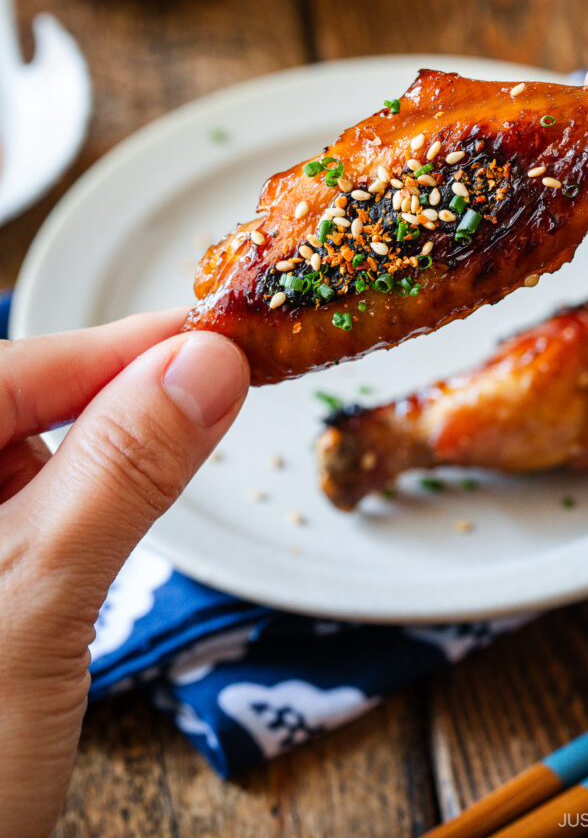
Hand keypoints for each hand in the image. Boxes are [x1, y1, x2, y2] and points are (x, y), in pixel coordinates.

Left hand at [0, 312, 248, 837]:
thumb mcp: (40, 599)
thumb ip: (122, 470)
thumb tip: (205, 366)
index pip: (20, 366)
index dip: (124, 347)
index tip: (218, 338)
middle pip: (18, 401)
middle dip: (110, 408)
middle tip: (203, 410)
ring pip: (22, 456)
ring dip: (91, 467)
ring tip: (127, 505)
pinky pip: (18, 510)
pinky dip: (67, 515)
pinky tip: (81, 552)